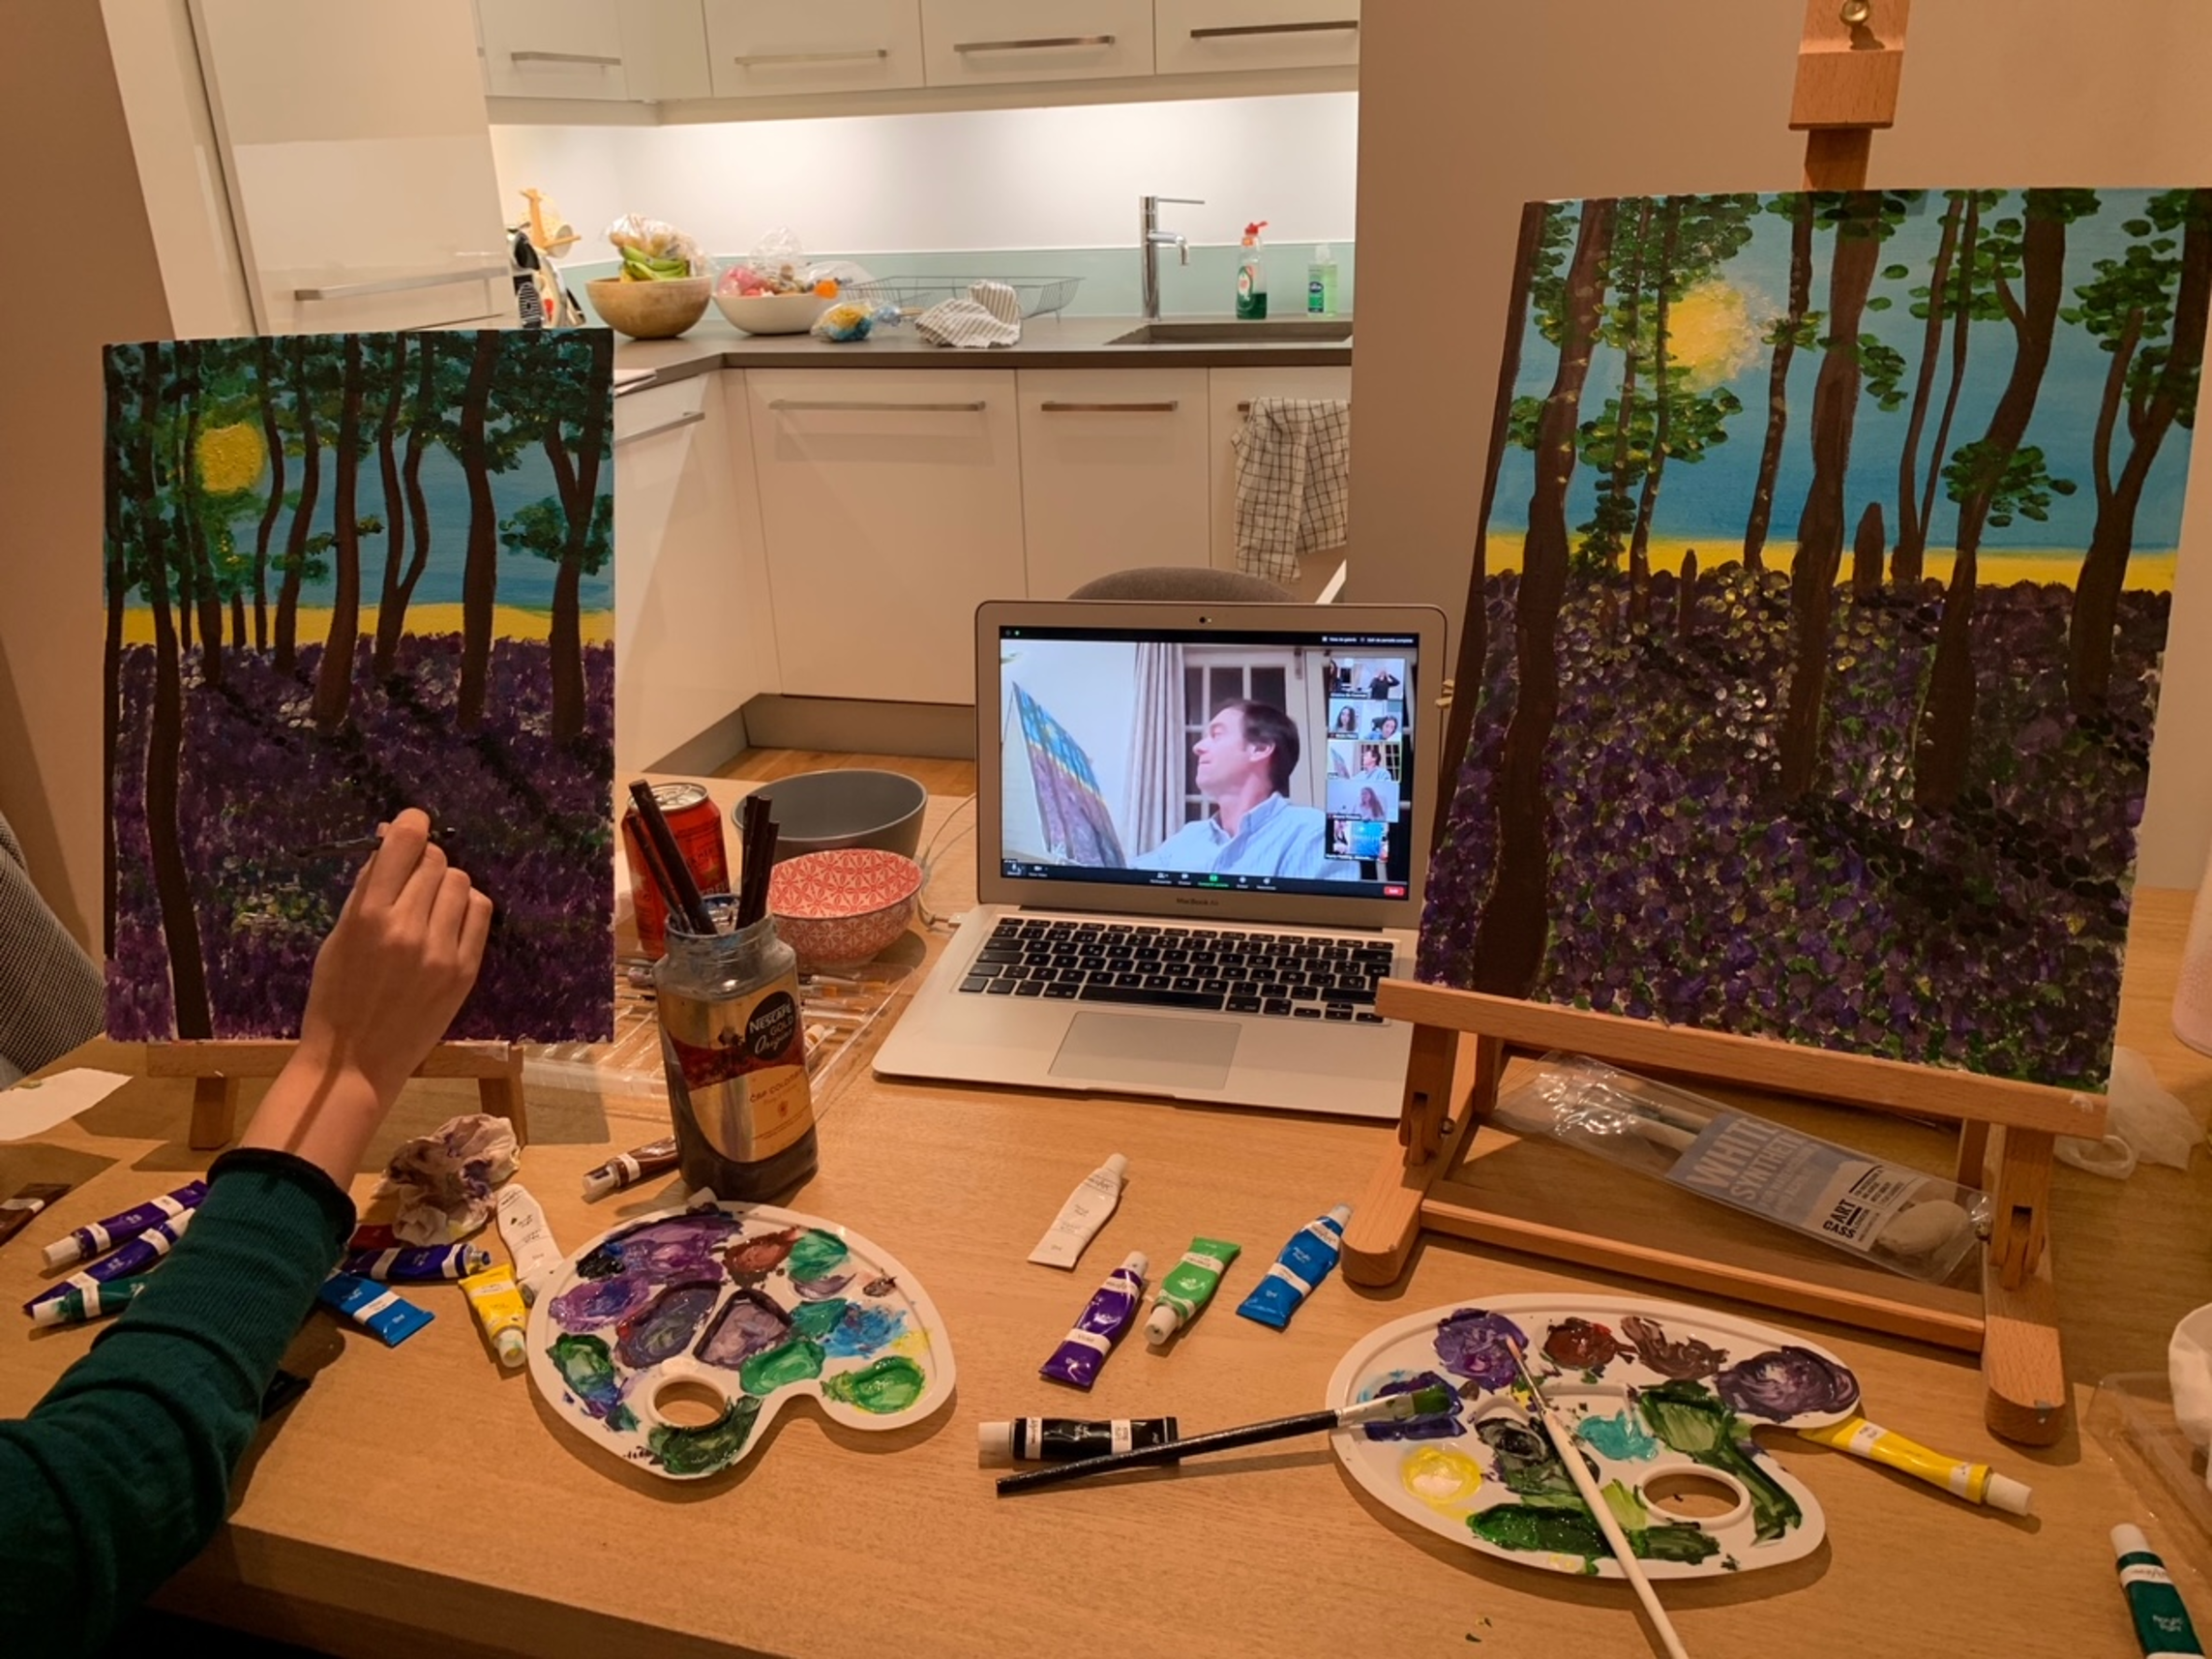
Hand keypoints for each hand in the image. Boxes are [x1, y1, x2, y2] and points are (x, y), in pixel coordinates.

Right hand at [241, 810, 493, 1182]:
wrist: (356, 1062)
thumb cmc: (334, 998)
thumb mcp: (337, 938)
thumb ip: (365, 890)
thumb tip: (389, 843)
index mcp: (368, 916)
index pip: (404, 842)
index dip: (411, 824)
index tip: (409, 826)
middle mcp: (409, 928)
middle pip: (436, 860)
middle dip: (423, 862)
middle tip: (410, 882)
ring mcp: (442, 950)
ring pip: (461, 882)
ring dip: (445, 885)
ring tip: (428, 907)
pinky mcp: (466, 970)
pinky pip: (481, 912)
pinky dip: (467, 907)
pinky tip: (449, 921)